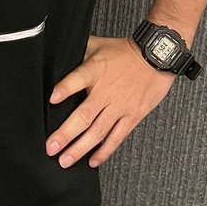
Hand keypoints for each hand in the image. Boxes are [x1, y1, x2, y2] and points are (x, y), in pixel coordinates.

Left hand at [45, 35, 176, 168]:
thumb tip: (56, 55)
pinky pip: (116, 137)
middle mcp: (106, 91)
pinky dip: (104, 151)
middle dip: (66, 134)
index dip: (64, 89)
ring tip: (66, 161)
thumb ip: (77, 53)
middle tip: (51, 148)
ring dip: (80, 148)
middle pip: (84, 115)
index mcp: (95, 71)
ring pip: (98, 132)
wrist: (156, 56)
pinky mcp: (133, 116)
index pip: (77, 79)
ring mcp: (120, 106)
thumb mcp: (97, 44)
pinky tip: (93, 161)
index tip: (52, 99)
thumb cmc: (124, 51)